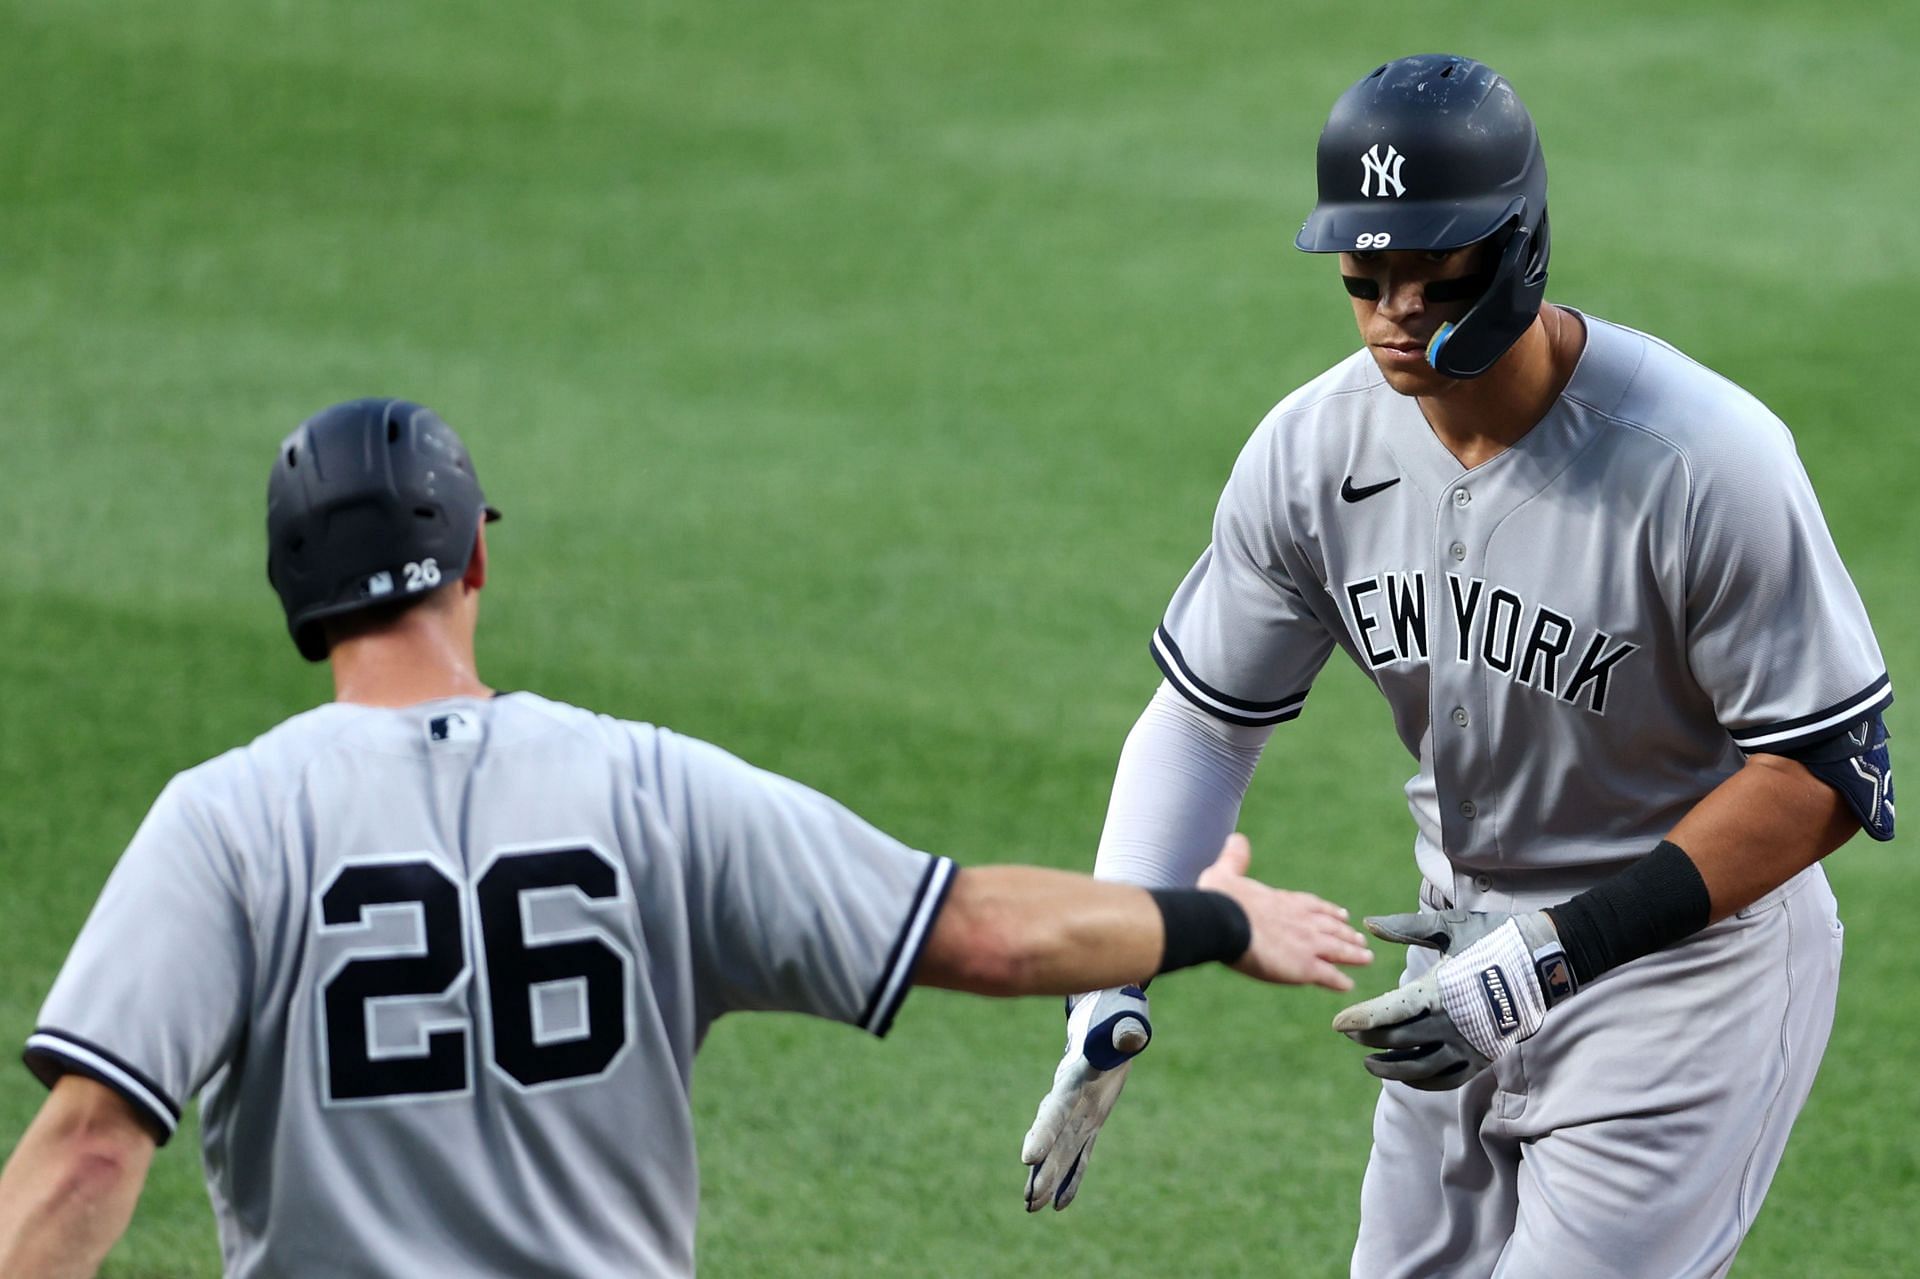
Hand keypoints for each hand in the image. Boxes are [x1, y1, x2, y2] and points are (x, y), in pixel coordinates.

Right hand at [1020, 985, 1148, 1211]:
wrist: (1106, 1023)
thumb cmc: (1116, 1019)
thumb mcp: (1123, 1023)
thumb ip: (1125, 1033)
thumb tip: (1132, 1038)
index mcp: (1073, 1078)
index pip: (1055, 1110)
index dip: (1042, 1134)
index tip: (1027, 1158)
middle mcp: (1070, 1100)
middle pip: (1054, 1140)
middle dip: (1042, 1170)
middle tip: (1029, 1200)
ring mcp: (1078, 1114)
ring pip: (1061, 1151)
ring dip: (1047, 1179)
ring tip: (1031, 1208)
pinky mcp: (1090, 1122)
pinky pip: (1080, 1154)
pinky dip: (1071, 1177)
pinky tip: (1059, 1204)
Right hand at [1198, 834, 1373, 989]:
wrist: (1224, 922)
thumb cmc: (1221, 899)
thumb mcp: (1226, 872)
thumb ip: (1235, 858)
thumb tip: (1236, 838)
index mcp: (1285, 901)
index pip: (1314, 906)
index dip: (1328, 911)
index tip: (1341, 915)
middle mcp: (1303, 921)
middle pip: (1332, 928)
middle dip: (1346, 934)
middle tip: (1359, 939)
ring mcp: (1308, 944)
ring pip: (1338, 950)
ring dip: (1353, 954)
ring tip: (1365, 958)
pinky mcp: (1305, 967)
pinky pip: (1329, 976)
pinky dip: (1340, 981)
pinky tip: (1348, 985)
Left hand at [1332, 909, 1573, 1090]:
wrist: (1546, 960)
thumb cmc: (1494, 937)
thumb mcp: (1448, 927)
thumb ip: (1405, 927)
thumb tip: (1369, 923)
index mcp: (1438, 991)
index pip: (1387, 1013)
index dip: (1359, 1019)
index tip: (1337, 1023)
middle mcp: (1451, 1024)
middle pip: (1397, 1040)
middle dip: (1368, 1038)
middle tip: (1349, 1033)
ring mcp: (1469, 1045)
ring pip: (1418, 1068)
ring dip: (1389, 1068)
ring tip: (1370, 1062)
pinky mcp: (1483, 1057)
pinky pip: (1446, 1080)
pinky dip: (1422, 1081)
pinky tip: (1406, 1075)